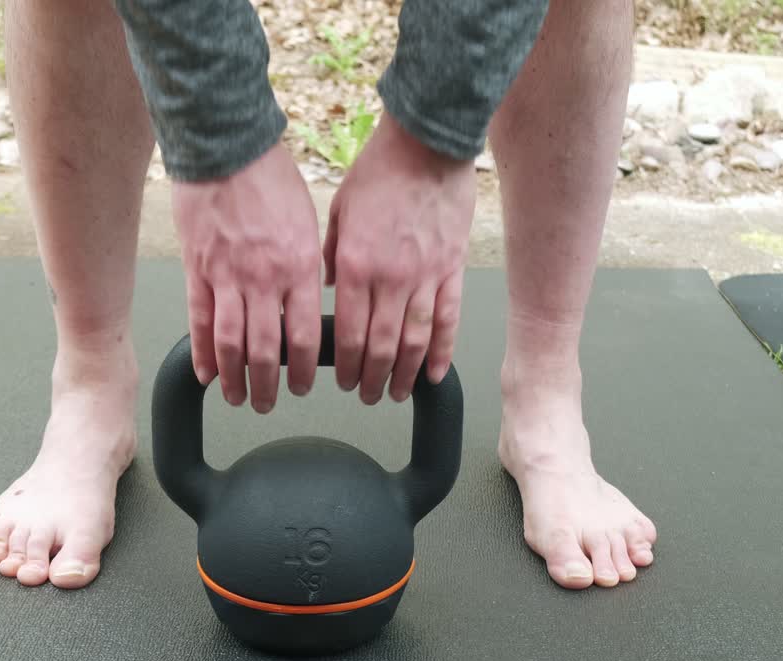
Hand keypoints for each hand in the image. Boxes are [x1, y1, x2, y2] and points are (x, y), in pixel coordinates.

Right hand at [173, 141, 321, 412]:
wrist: (226, 148)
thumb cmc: (271, 178)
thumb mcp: (308, 222)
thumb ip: (308, 265)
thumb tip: (310, 297)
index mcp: (297, 267)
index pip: (303, 336)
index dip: (303, 369)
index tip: (304, 385)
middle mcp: (263, 279)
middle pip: (265, 350)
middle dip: (269, 385)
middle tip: (271, 403)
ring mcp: (226, 277)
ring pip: (230, 344)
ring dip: (236, 379)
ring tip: (239, 399)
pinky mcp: (196, 269)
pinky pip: (199, 320)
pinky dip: (201, 352)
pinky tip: (206, 374)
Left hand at [324, 112, 475, 403]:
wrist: (427, 144)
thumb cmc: (381, 170)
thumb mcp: (340, 211)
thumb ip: (333, 254)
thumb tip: (330, 286)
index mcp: (356, 264)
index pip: (348, 332)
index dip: (344, 364)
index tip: (342, 380)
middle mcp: (391, 277)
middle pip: (380, 347)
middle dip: (371, 379)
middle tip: (366, 395)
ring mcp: (426, 277)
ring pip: (414, 342)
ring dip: (402, 374)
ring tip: (394, 393)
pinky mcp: (452, 270)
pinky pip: (447, 320)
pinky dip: (441, 351)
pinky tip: (433, 373)